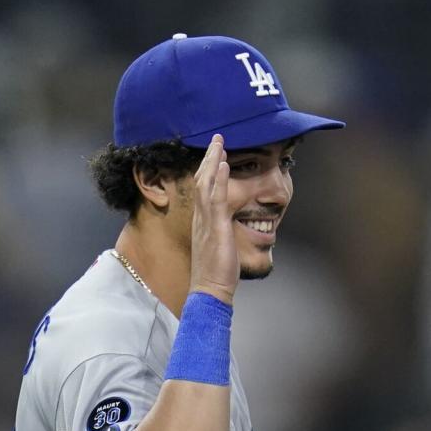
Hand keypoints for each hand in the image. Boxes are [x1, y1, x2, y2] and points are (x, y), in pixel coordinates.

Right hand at [188, 135, 238, 304]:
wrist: (209, 290)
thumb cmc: (216, 275)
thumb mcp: (219, 249)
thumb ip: (222, 236)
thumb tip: (229, 232)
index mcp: (202, 222)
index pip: (203, 190)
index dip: (208, 170)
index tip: (216, 155)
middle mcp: (201, 218)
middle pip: (202, 180)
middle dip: (210, 158)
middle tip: (217, 139)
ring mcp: (206, 221)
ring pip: (207, 184)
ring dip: (214, 161)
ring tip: (220, 143)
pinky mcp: (216, 227)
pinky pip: (217, 198)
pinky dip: (220, 179)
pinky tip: (224, 164)